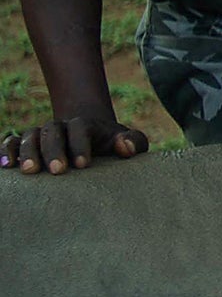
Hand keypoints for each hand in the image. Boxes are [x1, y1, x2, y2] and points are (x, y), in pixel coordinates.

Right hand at [1, 113, 149, 174]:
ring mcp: (42, 134)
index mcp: (86, 125)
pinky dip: (7, 150)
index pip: (80, 128)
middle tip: (57, 170)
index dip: (80, 144)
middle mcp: (61, 126)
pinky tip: (5, 165)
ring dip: (28, 151)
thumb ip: (134, 142)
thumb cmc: (113, 144)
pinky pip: (12, 142)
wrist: (91, 136)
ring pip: (30, 135)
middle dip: (53, 149)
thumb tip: (124, 146)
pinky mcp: (26, 144)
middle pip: (52, 130)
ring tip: (30, 171)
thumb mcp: (129, 141)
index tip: (83, 165)